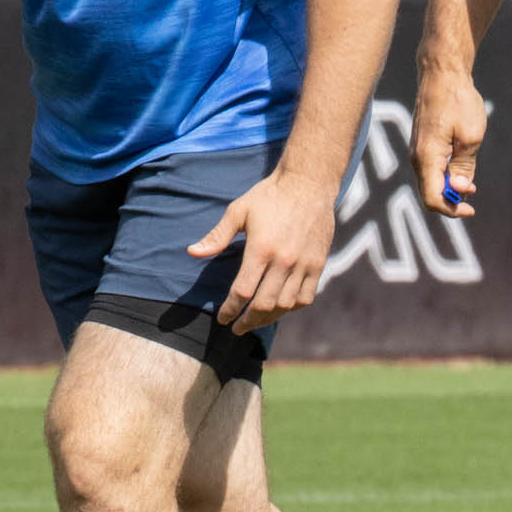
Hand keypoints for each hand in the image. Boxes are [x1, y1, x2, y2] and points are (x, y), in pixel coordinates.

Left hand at [188, 168, 337, 335]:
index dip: (230, 309)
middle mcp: (284, 260)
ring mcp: (304, 264)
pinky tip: (280, 308)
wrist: (308, 183)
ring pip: (285, 305)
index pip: (243, 291)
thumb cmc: (269, 196)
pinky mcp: (318, 263)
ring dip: (268, 318)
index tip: (223, 318)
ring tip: (256, 321)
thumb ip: (217, 236)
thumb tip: (193, 252)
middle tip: (237, 327)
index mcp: (261, 249)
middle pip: (263, 305)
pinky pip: (306, 297)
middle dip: (247, 321)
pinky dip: (291, 307)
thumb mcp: (238, 211)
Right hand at [410, 63, 488, 218]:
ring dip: (448, 188)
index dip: (451, 209)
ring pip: (430, 182)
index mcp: (427, 157)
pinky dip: (444, 176)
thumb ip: (464, 166)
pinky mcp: (422, 143)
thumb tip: (459, 189)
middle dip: (451, 201)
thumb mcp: (471, 136)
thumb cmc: (458, 101)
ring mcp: (417, 150)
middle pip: (429, 193)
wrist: (442, 73)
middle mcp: (416, 157)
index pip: (432, 199)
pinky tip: (460, 169)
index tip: (471, 208)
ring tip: (470, 183)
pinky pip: (430, 169)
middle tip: (473, 196)